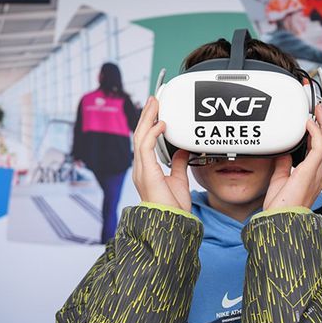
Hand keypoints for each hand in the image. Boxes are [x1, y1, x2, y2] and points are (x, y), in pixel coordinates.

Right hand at [132, 96, 191, 210]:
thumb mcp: (178, 180)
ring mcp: (142, 170)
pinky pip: (145, 147)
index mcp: (147, 170)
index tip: (156, 112)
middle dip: (146, 116)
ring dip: (148, 119)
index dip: (148, 125)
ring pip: (140, 137)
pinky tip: (161, 124)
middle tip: (154, 100)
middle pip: (140, 135)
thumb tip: (181, 151)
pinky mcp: (146, 172)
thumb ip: (178, 164)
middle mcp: (141, 168)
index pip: (145, 141)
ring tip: (155, 104)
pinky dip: (153, 133)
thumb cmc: (172, 208)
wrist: (171, 223)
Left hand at [263, 103, 321, 209]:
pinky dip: (317, 133)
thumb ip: (284, 165)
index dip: (321, 133)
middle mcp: (320, 174)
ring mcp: (318, 173)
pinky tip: (309, 124)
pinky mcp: (311, 173)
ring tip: (318, 110)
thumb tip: (283, 152)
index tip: (313, 120)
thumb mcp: (280, 181)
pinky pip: (320, 148)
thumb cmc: (281, 209)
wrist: (280, 222)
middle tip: (319, 109)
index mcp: (314, 176)